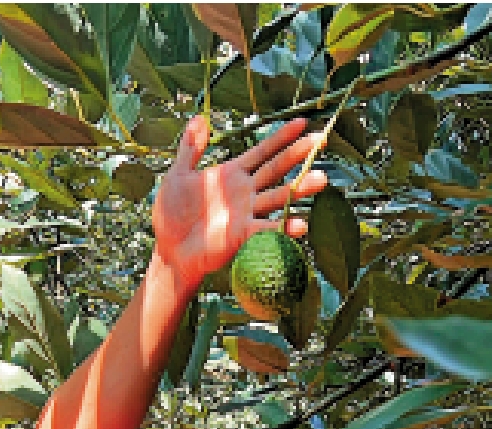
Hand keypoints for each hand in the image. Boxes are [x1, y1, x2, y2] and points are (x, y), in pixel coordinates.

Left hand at [152, 115, 329, 289]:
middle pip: (276, 169)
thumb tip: (199, 117)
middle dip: (298, 155)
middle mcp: (245, 192)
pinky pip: (266, 229)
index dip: (281, 137)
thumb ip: (191, 148)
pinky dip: (283, 228)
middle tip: (321, 140)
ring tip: (321, 179)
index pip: (262, 151)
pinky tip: (301, 225)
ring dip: (300, 189)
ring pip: (278, 197)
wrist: (169, 248)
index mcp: (232, 175)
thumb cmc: (172, 214)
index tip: (301, 122)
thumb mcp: (178, 175)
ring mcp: (246, 213)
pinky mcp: (242, 234)